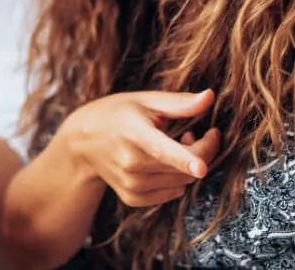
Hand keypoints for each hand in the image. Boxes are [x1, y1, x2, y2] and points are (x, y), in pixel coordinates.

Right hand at [57, 90, 220, 206]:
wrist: (84, 140)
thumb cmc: (118, 114)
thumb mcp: (146, 101)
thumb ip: (180, 102)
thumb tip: (210, 96)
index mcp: (134, 132)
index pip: (162, 149)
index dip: (185, 158)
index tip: (202, 167)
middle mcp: (130, 162)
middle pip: (184, 167)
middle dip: (204, 150)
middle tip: (196, 132)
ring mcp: (131, 183)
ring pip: (183, 182)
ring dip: (191, 165)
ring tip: (178, 144)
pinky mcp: (133, 197)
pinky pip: (173, 193)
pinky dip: (178, 179)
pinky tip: (167, 162)